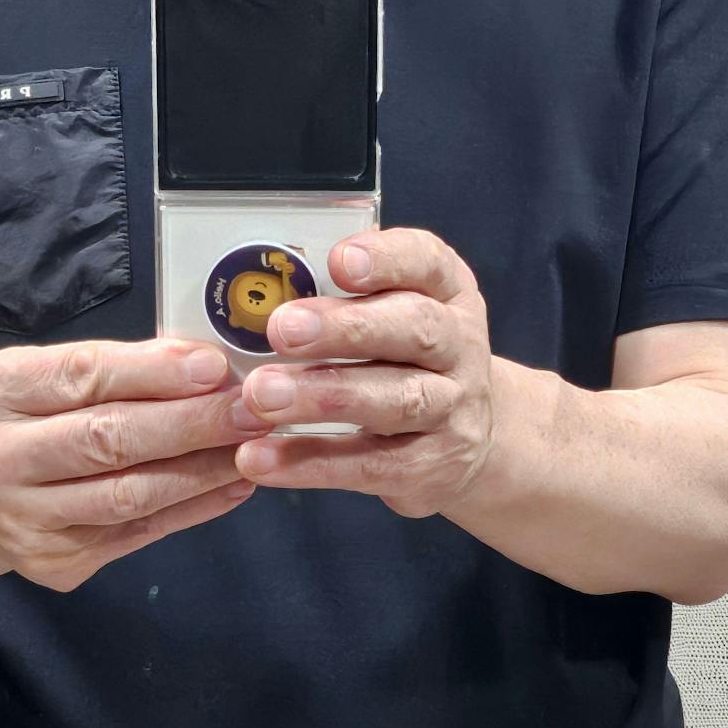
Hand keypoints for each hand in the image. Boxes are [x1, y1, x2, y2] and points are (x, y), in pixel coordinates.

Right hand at [0, 337, 269, 591]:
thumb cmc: (29, 421)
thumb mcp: (49, 377)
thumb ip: (117, 370)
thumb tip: (208, 367)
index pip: (83, 376)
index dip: (154, 372)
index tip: (214, 367)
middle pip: (109, 439)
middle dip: (192, 423)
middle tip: (254, 410)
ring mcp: (23, 518)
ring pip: (130, 494)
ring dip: (202, 471)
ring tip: (255, 449)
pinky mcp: (54, 562)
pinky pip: (139, 532)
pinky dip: (194, 508)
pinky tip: (233, 486)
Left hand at [234, 227, 495, 516]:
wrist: (470, 442)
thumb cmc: (406, 362)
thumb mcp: (395, 317)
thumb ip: (344, 300)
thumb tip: (256, 295)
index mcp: (449, 294)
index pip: (428, 262)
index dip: (387, 260)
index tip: (338, 261)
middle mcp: (460, 347)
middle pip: (414, 330)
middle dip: (345, 328)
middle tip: (281, 329)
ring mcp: (453, 410)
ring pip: (396, 400)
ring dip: (323, 397)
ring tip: (261, 396)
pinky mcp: (430, 467)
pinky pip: (369, 465)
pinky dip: (310, 461)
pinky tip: (260, 457)